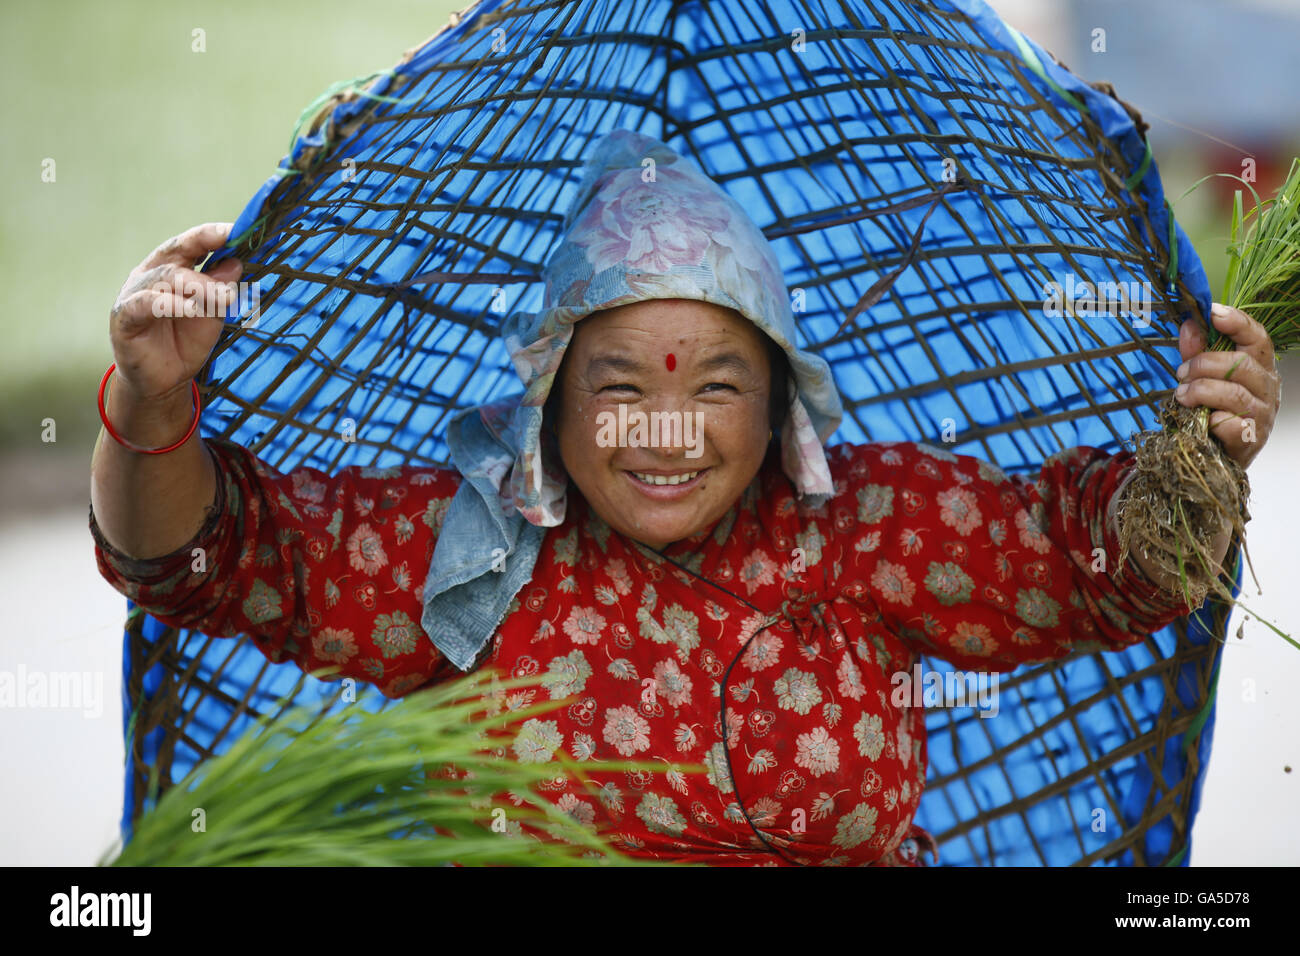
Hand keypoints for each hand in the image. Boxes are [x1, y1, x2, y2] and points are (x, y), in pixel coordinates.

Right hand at [109, 222, 241, 402]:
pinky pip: (145, 305)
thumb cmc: (186, 341)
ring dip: (197, 286)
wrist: (163, 380)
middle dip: (204, 249)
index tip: (235, 230)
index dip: (210, 234)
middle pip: (176, 255)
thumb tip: (236, 263)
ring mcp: (133, 294)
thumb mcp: (212, 314)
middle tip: (233, 259)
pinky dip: (170, 304)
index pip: (190, 244)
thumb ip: (221, 290)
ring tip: (223, 297)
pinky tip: (190, 308)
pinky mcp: (124, 318)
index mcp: (170, 268)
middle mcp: (149, 275)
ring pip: (165, 280)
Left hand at [1174, 302, 1279, 470]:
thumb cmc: (1212, 410)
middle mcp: (1267, 388)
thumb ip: (1197, 352)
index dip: (1238, 323)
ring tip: (1181, 396)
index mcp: (1259, 367)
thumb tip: (1189, 324)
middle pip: (1242, 364)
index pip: (1258, 338)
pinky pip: (1229, 424)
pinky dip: (1209, 420)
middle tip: (1180, 373)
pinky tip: (1201, 421)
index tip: (1214, 312)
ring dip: (1200, 391)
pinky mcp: (1251, 438)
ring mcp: (1262, 414)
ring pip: (1233, 393)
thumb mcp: (1203, 377)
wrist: (1216, 456)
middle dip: (1204, 364)